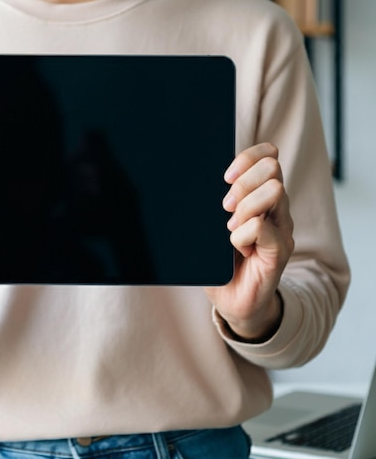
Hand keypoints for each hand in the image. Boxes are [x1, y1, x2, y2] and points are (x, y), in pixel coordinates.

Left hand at [205, 143, 293, 341]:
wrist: (233, 302)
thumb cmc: (217, 262)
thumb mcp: (207, 228)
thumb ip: (204, 205)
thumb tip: (177, 182)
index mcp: (258, 195)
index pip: (267, 156)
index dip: (248, 157)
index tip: (225, 177)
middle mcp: (275, 208)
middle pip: (271, 169)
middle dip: (243, 183)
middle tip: (225, 206)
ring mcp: (281, 228)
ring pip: (273, 192)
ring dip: (244, 208)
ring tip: (229, 229)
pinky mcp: (280, 251)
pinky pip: (264, 229)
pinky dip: (243, 236)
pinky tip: (236, 248)